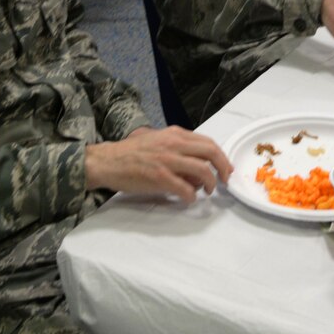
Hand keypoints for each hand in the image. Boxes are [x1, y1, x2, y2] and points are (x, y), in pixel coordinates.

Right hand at [85, 126, 232, 200]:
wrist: (108, 161)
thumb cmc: (132, 154)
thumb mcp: (158, 142)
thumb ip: (178, 150)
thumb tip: (197, 168)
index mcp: (174, 134)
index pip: (208, 142)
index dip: (221, 156)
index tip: (225, 168)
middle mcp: (174, 144)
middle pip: (211, 152)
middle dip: (223, 168)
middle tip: (225, 181)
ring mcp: (167, 160)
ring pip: (202, 170)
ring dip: (210, 183)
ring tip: (207, 191)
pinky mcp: (160, 177)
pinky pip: (185, 189)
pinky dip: (192, 196)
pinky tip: (188, 199)